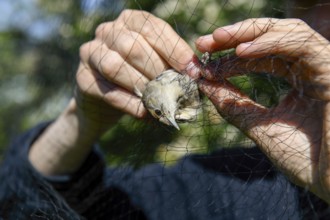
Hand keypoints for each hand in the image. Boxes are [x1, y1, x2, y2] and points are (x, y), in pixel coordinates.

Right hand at [76, 9, 193, 130]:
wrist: (107, 98)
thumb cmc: (139, 76)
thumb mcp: (156, 63)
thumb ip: (171, 64)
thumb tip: (194, 74)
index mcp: (130, 21)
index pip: (152, 27)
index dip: (174, 49)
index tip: (191, 71)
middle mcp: (107, 31)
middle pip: (132, 46)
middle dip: (157, 70)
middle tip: (175, 89)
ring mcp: (90, 53)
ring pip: (114, 66)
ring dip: (141, 86)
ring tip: (159, 101)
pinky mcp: (83, 78)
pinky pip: (106, 90)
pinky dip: (129, 103)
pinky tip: (144, 113)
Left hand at [194, 18, 329, 202]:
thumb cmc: (304, 160)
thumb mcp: (259, 126)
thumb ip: (233, 104)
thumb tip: (203, 84)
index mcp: (298, 81)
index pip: (261, 58)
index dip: (230, 57)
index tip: (202, 64)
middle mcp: (311, 70)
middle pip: (272, 38)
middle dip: (235, 37)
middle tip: (203, 43)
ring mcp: (324, 67)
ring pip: (287, 32)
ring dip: (248, 34)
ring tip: (216, 40)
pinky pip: (302, 44)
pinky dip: (270, 43)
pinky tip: (241, 51)